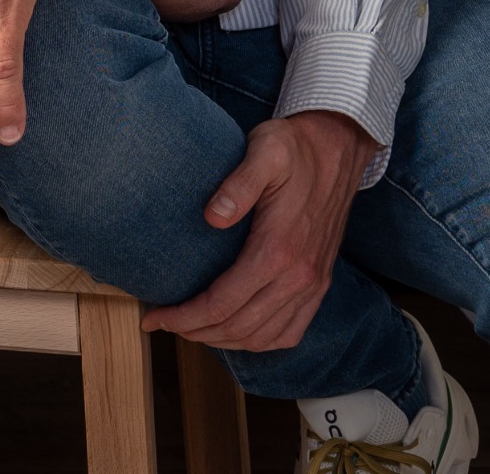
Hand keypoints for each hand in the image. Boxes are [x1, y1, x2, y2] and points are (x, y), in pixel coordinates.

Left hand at [142, 110, 374, 349]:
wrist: (337, 149)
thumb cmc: (293, 148)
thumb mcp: (263, 151)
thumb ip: (238, 185)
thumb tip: (211, 217)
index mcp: (279, 250)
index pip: (223, 302)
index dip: (185, 316)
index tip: (153, 317)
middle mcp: (300, 277)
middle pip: (240, 327)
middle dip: (196, 332)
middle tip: (161, 323)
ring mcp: (313, 285)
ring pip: (265, 337)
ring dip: (225, 341)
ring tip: (190, 329)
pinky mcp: (320, 284)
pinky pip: (291, 331)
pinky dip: (260, 341)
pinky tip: (237, 332)